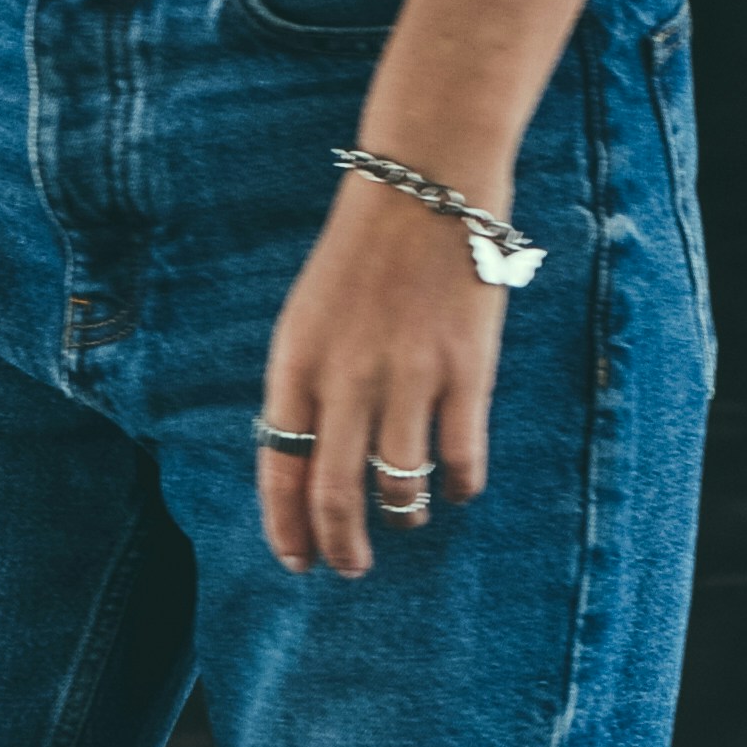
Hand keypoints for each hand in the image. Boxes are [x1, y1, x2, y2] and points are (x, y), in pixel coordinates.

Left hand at [255, 171, 505, 577]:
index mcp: (297, 365)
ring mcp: (409, 377)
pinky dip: (458, 487)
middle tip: (352, 567)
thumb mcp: (308, 319)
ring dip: (402, 518)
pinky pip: (460, 460)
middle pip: (334, 496)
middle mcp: (347, 379)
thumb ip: (304, 390)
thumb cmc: (363, 253)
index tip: (299, 562)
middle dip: (342, 547)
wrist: (427, 179)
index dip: (287, 531)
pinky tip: (456, 487)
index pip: (279, 473)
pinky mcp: (466, 371)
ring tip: (408, 518)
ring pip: (399, 488)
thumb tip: (308, 471)